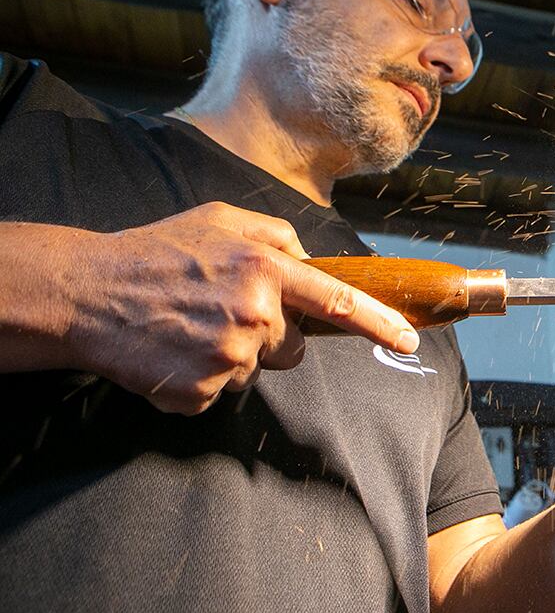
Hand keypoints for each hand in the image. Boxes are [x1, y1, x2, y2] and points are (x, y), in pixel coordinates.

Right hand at [69, 202, 417, 414]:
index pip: (338, 301)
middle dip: (269, 335)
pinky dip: (201, 378)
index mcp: (265, 270)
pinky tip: (174, 351)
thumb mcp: (221, 220)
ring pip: (255, 370)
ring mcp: (227, 356)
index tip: (408, 340)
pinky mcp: (199, 391)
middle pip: (292, 347)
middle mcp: (254, 314)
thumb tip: (311, 261)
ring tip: (189, 326)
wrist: (87, 292)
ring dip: (231, 355)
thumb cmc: (158, 252)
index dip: (379, 323)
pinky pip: (220, 392)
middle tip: (220, 311)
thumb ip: (276, 236)